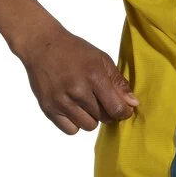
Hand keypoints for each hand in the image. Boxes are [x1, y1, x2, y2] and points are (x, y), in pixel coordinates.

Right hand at [14, 25, 138, 134]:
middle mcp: (77, 91)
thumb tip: (133, 103)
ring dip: (92, 117)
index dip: (124, 112)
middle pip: (104, 118)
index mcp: (94, 76)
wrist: (42, 46)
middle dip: (109, 112)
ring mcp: (61, 101)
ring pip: (88, 126)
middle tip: (103, 100)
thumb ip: (118, 82)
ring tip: (87, 103)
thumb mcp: (101, 59)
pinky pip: (71, 130)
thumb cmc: (75, 50)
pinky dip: (76, 123)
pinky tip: (75, 109)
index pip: (116, 108)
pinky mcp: (48, 108)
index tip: (125, 109)